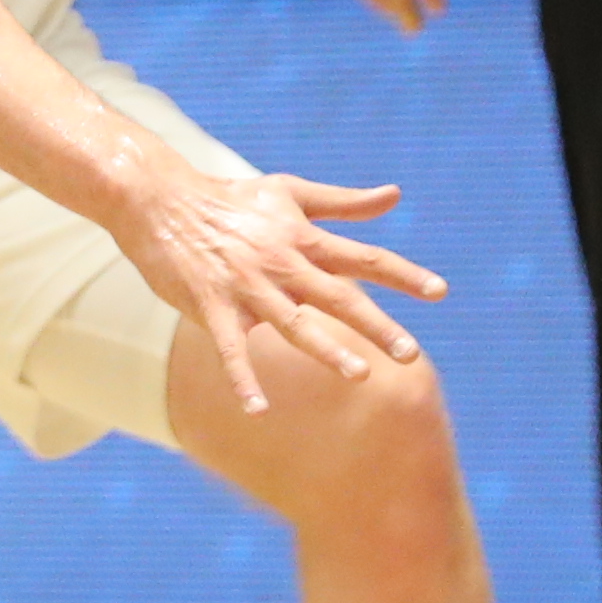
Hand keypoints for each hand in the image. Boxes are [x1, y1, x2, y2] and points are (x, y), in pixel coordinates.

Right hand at [113, 156, 443, 407]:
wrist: (161, 200)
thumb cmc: (229, 198)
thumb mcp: (289, 192)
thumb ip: (344, 201)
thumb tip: (395, 196)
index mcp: (303, 238)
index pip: (363, 257)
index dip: (403, 275)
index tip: (440, 292)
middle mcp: (282, 263)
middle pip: (338, 297)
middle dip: (376, 325)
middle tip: (409, 353)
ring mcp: (247, 287)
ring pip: (293, 323)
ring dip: (326, 350)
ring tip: (359, 374)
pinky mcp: (212, 307)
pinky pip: (231, 349)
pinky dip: (243, 379)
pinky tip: (258, 410)